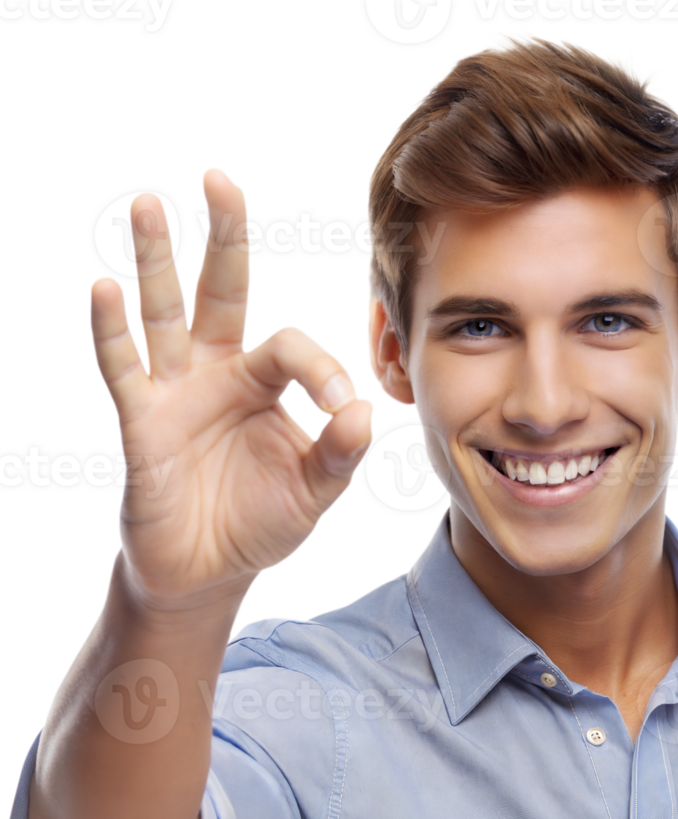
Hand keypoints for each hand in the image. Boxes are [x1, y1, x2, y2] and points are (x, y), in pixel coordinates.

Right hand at [90, 168, 373, 603]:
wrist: (210, 569)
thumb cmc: (262, 520)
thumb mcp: (313, 490)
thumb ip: (338, 453)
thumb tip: (361, 410)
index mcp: (265, 382)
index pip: (292, 346)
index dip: (319, 367)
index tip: (338, 406)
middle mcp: (219, 372)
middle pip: (221, 291)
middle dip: (222, 237)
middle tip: (219, 178)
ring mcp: (176, 392)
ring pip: (164, 314)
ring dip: (154, 262)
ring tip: (149, 204)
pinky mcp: (142, 422)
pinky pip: (124, 368)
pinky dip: (112, 332)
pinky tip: (103, 288)